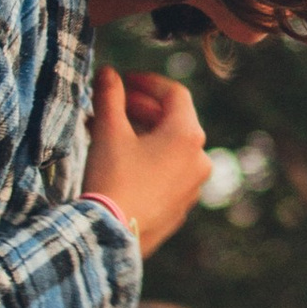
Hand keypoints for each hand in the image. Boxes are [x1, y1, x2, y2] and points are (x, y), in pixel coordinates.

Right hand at [86, 66, 210, 252]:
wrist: (110, 235)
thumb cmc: (112, 178)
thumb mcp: (109, 131)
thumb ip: (109, 95)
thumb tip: (108, 73)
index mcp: (188, 136)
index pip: (174, 93)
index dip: (147, 81)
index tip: (123, 80)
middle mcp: (199, 160)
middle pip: (173, 121)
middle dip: (139, 108)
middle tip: (111, 104)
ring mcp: (192, 187)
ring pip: (169, 148)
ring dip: (140, 134)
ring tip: (107, 131)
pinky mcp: (180, 208)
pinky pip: (167, 173)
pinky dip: (147, 160)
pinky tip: (118, 161)